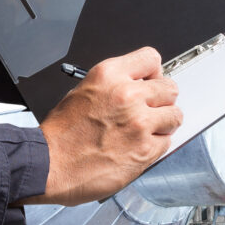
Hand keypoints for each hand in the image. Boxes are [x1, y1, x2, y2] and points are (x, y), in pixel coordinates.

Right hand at [23, 47, 182, 205]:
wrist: (49, 166)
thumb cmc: (60, 135)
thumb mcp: (82, 92)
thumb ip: (114, 85)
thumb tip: (137, 86)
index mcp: (109, 75)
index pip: (151, 58)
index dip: (153, 73)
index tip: (151, 82)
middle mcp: (127, 95)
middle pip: (169, 88)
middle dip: (161, 100)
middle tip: (151, 110)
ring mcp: (139, 123)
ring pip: (174, 115)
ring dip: (164, 124)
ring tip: (146, 131)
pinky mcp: (145, 150)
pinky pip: (167, 142)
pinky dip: (157, 146)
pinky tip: (138, 147)